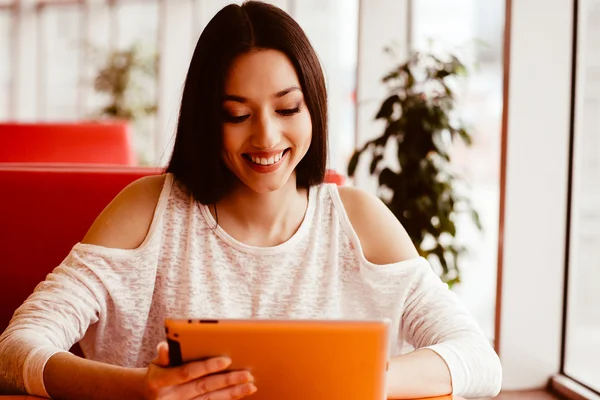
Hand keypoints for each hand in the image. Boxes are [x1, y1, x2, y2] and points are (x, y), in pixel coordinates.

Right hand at [142, 341, 256, 399]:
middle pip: (203, 387)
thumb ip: (163, 355)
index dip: (207, 366)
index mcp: (161, 381)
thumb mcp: (155, 364)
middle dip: (227, 380)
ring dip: (232, 393)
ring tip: (250, 386)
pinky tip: (240, 394)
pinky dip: (226, 399)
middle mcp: (171, 397)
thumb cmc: (157, 374)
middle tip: (247, 374)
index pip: (187, 372)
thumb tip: (164, 345)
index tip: (227, 360)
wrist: (148, 397)